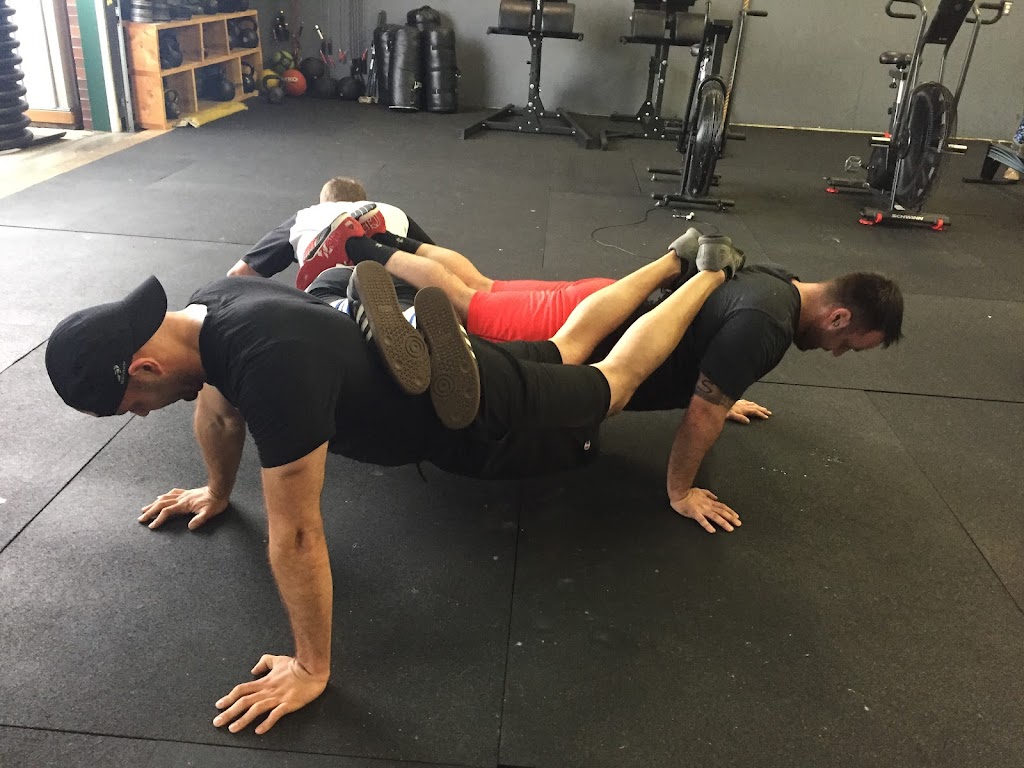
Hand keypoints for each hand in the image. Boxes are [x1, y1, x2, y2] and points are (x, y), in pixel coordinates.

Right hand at [138, 486, 228, 529]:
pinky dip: (163, 496)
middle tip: (141, 519)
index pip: (167, 512)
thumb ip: (200, 520)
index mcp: (184, 505)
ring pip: (164, 498)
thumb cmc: (215, 503)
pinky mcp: (186, 493)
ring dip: (153, 504)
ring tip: (144, 509)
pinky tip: (159, 497)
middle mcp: (181, 499)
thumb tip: (190, 527)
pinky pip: (171, 493)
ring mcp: (183, 495)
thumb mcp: (209, 513)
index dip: (158, 519)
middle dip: (150, 512)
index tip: (151, 526)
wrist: (220, 489)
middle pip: (161, 505)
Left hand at [214, 654, 328, 734]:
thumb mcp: (278, 660)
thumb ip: (264, 662)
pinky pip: (275, 714)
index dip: (229, 697)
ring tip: (232, 729)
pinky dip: (266, 723)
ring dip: (243, 720)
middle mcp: (268, 690)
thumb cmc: (296, 665)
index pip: (242, 690)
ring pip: (256, 709)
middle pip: (244, 702)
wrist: (313, 669)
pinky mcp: (288, 703)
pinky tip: (259, 730)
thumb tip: (253, 670)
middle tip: (217, 722)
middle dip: (229, 712)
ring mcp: (278, 698)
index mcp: (264, 681)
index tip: (219, 705)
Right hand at [670, 487, 740, 532]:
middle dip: (731, 518)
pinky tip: (712, 530)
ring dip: (723, 522)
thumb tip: (716, 497)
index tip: (737, 516)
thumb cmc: (688, 492)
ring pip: (715, 516)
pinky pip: (702, 520)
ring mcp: (701, 509)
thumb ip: (709, 494)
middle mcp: (707, 506)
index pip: (722, 507)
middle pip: (722, 512)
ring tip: (730, 528)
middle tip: (739, 524)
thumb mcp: (700, 491)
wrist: (678, 493)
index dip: (730, 511)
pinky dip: (707, 525)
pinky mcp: (694, 513)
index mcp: (708, 502)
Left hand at [726, 399, 770, 424]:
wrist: (719, 402)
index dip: (761, 414)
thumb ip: (740, 418)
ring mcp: (741, 402)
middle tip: (769, 412)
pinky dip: (752, 403)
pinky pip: (748, 402)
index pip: (755, 412)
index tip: (767, 417)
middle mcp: (744, 405)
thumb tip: (748, 421)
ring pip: (753, 404)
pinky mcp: (738, 401)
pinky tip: (752, 403)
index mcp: (744, 409)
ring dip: (759, 406)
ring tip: (764, 408)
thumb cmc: (725, 411)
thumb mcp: (731, 416)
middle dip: (763, 410)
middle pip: (756, 407)